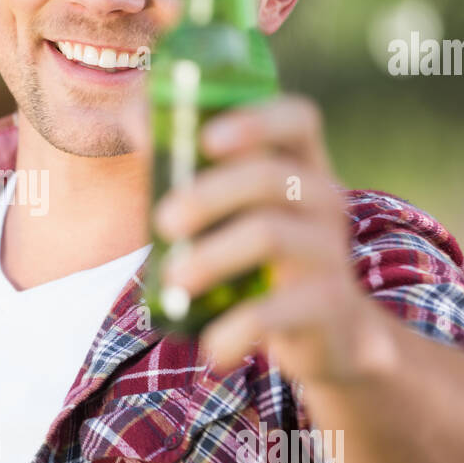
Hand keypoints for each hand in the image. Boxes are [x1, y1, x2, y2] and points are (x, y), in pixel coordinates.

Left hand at [152, 94, 394, 386]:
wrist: (331, 333)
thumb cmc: (261, 254)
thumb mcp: (232, 205)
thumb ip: (185, 159)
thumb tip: (133, 112)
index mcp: (300, 165)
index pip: (298, 118)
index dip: (255, 120)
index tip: (207, 137)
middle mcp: (324, 201)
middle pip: (271, 177)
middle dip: (209, 194)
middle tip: (162, 221)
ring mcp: (330, 254)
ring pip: (271, 236)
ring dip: (211, 257)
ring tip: (172, 280)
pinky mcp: (328, 308)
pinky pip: (280, 312)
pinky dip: (237, 331)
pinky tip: (212, 350)